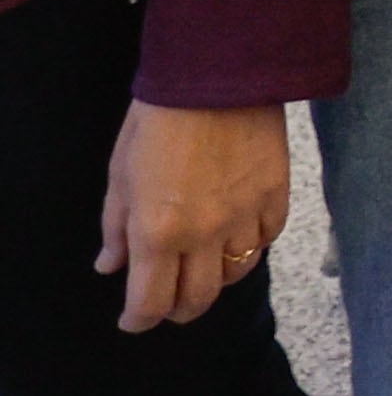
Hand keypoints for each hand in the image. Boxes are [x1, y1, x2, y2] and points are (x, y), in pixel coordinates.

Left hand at [96, 101, 289, 332]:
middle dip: (178, 311)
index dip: (138, 320)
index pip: (150, 302)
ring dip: (217, 279)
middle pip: (198, 299)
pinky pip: (268, 236)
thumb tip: (111, 266)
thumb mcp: (121, 174)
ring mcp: (246, 213)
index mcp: (158, 230)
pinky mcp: (276, 192)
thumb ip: (116, 228)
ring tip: (204, 268)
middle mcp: (204, 233)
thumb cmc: (158, 120)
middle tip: (167, 303)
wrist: (217, 75)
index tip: (132, 319)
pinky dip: (252, 243)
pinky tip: (238, 234)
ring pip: (237, 273)